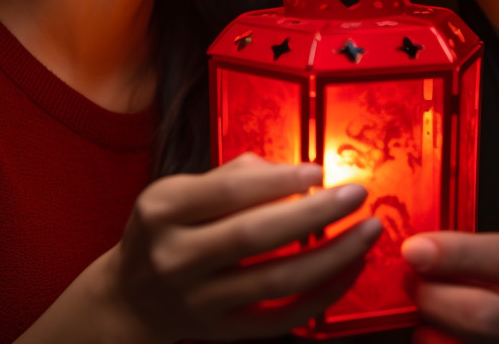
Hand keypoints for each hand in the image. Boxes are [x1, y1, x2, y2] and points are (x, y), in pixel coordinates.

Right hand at [92, 153, 381, 342]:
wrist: (131, 297)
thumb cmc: (167, 230)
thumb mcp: (179, 191)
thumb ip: (232, 176)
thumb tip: (294, 173)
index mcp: (163, 209)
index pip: (227, 192)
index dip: (277, 181)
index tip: (318, 170)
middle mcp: (176, 256)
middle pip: (254, 235)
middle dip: (314, 213)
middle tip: (356, 194)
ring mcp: (199, 299)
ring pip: (275, 280)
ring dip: (331, 255)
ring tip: (367, 231)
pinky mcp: (222, 330)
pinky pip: (281, 317)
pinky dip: (321, 296)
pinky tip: (349, 271)